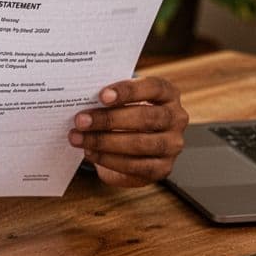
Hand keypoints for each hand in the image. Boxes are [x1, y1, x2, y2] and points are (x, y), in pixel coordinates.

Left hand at [69, 76, 188, 187]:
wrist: (135, 148)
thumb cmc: (124, 116)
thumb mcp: (122, 102)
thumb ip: (110, 99)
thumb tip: (84, 102)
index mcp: (168, 94)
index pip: (154, 87)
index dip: (128, 90)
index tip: (102, 96)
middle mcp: (176, 118)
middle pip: (145, 117)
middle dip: (109, 120)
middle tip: (81, 120)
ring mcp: (173, 145)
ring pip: (140, 143)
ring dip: (104, 142)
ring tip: (78, 138)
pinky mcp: (163, 168)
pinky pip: (135, 165)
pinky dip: (109, 159)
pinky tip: (90, 153)